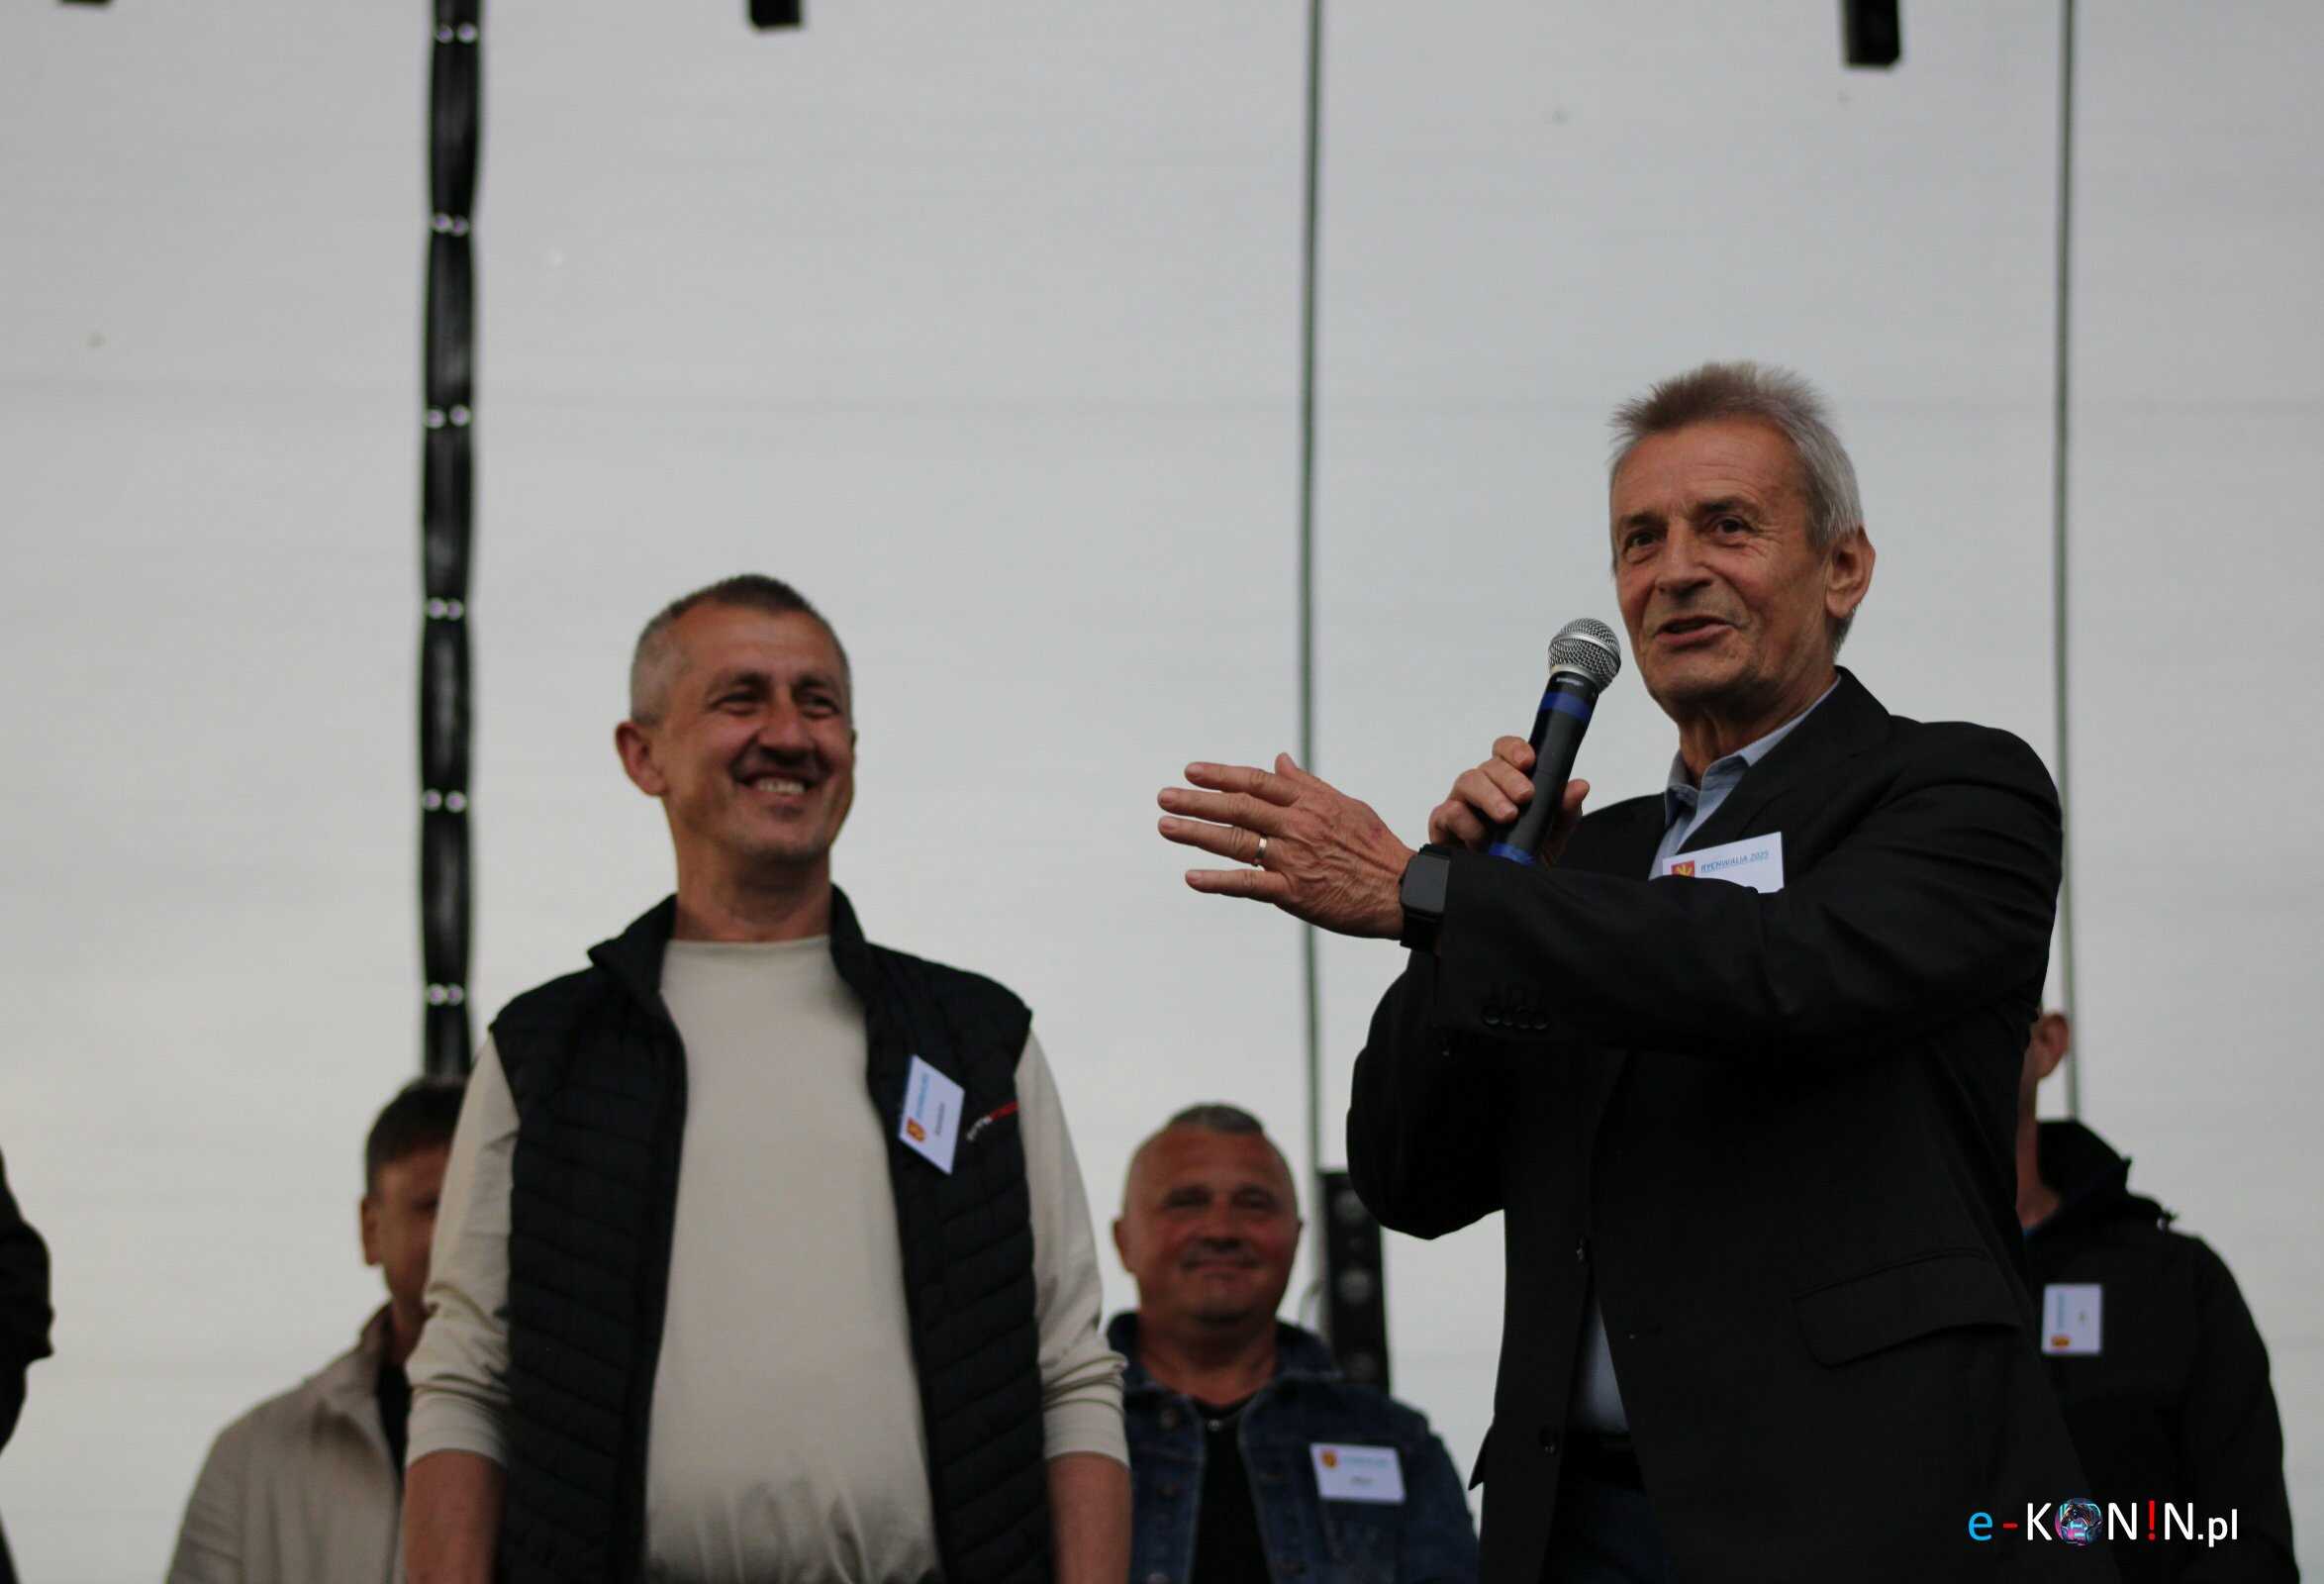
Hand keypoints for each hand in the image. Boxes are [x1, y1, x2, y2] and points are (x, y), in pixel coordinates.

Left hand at [1158, 753, 1412, 937]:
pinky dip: (1218, 880)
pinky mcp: (1295, 893)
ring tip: (1165, 826)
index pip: (1256, 783)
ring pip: (1236, 842)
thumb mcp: (1346, 805)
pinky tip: (1191, 876)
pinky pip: (1248, 884)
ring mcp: (1294, 859)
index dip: (1221, 775)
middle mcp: (1298, 826)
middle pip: (1237, 808)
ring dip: (1196, 834)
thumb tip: (1279, 760)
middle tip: (1164, 796)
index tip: (1191, 771)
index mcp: (1310, 803)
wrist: (1404, 891)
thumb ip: (1307, 785)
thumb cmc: (1375, 846)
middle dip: (1196, 801)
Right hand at [1426, 735, 1590, 862]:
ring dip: (1489, 796)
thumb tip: (1580, 786)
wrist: (1504, 893)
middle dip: (1508, 777)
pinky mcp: (1442, 825)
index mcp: (1507, 781)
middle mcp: (1483, 787)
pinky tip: (1481, 840)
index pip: (1506, 751)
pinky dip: (1467, 823)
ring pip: (1467, 781)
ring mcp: (1461, 803)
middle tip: (1525, 796)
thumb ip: (1565, 810)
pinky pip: (1448, 812)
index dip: (1515, 749)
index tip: (1529, 761)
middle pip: (1489, 765)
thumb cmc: (1524, 856)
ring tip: (1508, 816)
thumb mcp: (1552, 835)